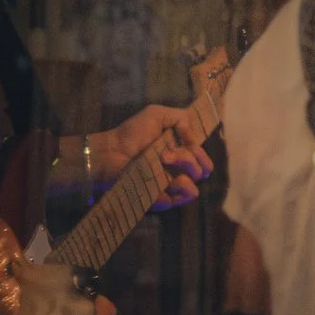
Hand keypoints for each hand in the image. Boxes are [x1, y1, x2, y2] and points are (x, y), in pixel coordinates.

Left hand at [92, 102, 211, 208]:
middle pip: (202, 171)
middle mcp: (178, 172)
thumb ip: (182, 118)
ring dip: (182, 169)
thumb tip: (195, 139)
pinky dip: (176, 187)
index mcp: (180, 154)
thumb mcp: (157, 115)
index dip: (201, 153)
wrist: (111, 153)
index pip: (203, 159)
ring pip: (193, 185)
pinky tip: (162, 177)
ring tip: (162, 161)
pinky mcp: (162, 200)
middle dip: (189, 158)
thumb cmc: (132, 134)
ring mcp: (170, 187)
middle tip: (166, 153)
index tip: (189, 144)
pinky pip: (180, 197)